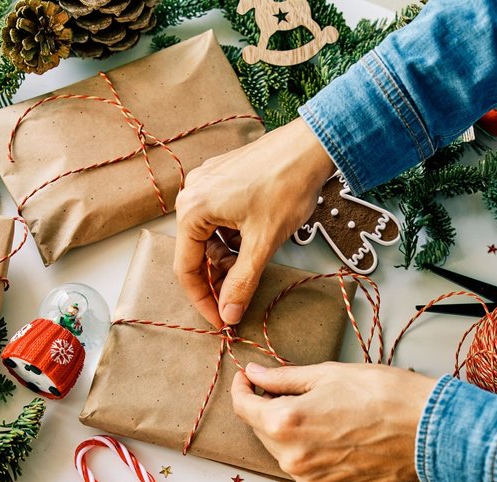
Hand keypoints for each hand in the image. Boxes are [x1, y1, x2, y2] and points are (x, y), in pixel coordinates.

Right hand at [174, 117, 335, 327]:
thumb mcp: (262, 243)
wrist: (311, 146)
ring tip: (250, 270)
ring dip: (226, 260)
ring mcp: (206, 185)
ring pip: (209, 239)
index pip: (186, 269)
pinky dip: (232, 240)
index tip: (220, 320)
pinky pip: (219, 221)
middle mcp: (192, 195)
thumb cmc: (286, 186)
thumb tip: (228, 315)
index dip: (203, 300)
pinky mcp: (222, 180)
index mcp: (192, 209)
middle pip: (195, 254)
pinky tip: (252, 245)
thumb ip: (241, 282)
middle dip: (216, 280)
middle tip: (237, 301)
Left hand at [231, 361, 436, 481]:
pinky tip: (337, 440)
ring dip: (293, 436)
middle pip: (263, 432)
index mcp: (285, 424)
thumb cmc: (383, 395)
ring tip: (324, 417)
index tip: (248, 380)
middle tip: (293, 393)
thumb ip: (283, 379)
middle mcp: (292, 459)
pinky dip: (315, 458)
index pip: (244, 408)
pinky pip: (310, 475)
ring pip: (286, 454)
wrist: (427, 429)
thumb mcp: (327, 375)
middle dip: (270, 411)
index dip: (242, 389)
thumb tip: (254, 375)